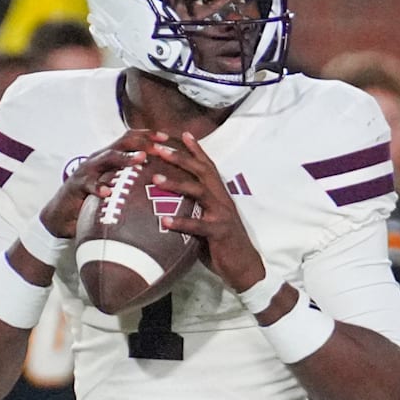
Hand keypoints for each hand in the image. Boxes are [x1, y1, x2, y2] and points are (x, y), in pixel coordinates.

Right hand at [39, 129, 167, 237]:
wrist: (61, 214)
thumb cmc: (92, 199)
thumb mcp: (113, 185)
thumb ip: (130, 179)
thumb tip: (159, 180)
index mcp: (110, 157)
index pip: (131, 139)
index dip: (148, 135)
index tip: (167, 137)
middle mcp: (99, 158)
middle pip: (121, 142)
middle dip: (142, 142)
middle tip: (159, 146)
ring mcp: (87, 170)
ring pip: (107, 159)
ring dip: (125, 158)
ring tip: (141, 160)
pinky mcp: (76, 185)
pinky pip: (88, 185)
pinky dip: (98, 187)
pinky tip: (107, 193)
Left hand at [150, 132, 264, 291]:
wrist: (245, 267)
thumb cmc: (221, 243)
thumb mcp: (207, 219)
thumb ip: (193, 207)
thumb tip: (167, 200)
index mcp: (219, 194)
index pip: (206, 165)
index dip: (193, 148)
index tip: (178, 133)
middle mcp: (222, 199)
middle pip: (201, 171)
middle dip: (179, 157)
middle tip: (157, 147)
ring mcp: (222, 215)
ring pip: (199, 192)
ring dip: (176, 183)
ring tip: (155, 178)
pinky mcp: (219, 233)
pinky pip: (198, 226)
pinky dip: (181, 222)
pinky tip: (164, 220)